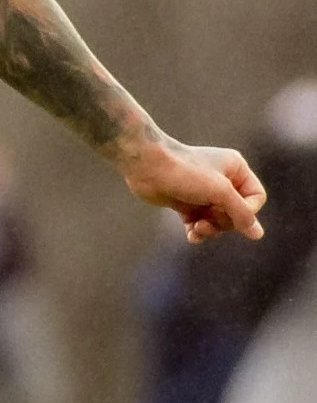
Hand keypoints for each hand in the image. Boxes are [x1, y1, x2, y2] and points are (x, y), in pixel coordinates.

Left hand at [120, 138, 264, 242]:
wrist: (145, 167)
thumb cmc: (185, 173)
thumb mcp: (220, 192)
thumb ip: (241, 213)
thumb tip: (258, 235)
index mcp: (235, 168)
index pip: (256, 198)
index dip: (246, 211)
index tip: (229, 212)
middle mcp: (222, 179)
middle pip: (237, 213)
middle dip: (224, 221)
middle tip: (208, 220)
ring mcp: (203, 192)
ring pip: (218, 221)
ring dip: (210, 229)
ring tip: (198, 229)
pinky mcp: (186, 203)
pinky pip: (200, 223)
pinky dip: (197, 231)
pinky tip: (191, 235)